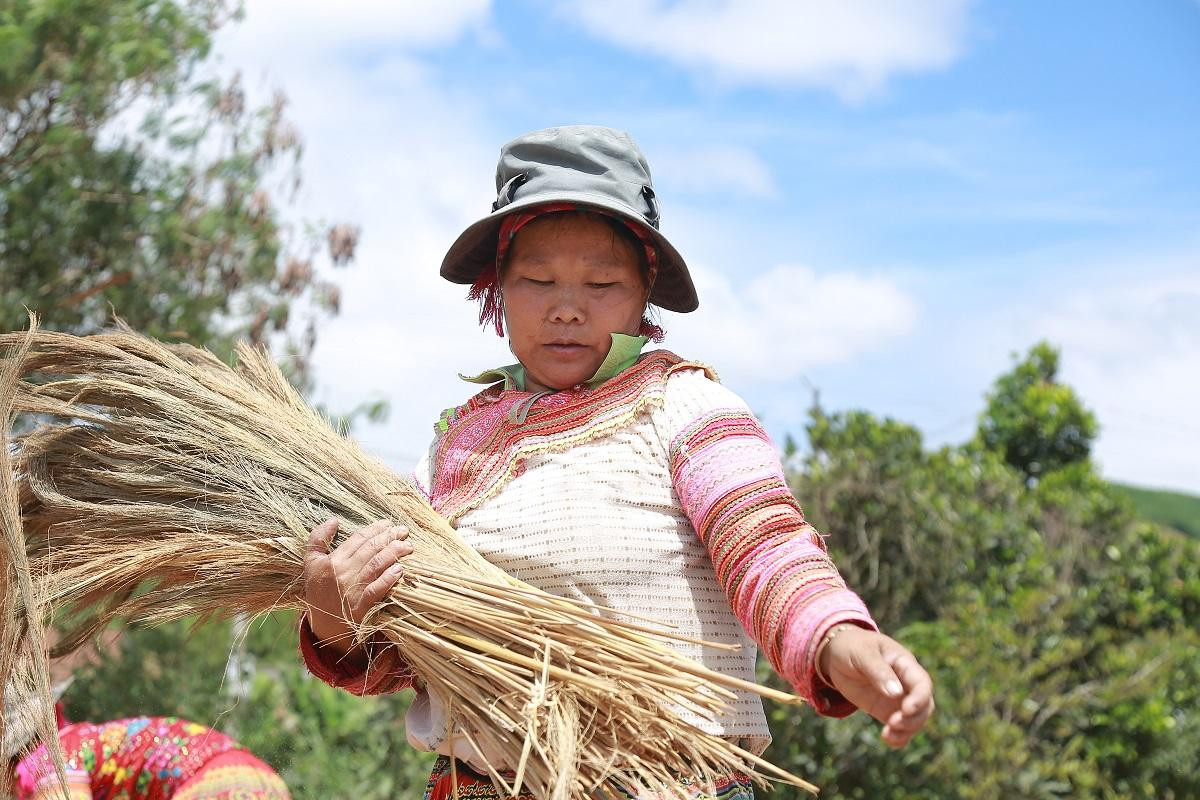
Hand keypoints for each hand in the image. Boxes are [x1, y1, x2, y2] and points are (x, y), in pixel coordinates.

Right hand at [303, 517, 412, 663]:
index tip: (388, 523)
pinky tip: (401, 569)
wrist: (323, 627)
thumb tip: (333, 520)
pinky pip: (377, 589)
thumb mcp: (311, 564)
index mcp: (331, 561)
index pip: (358, 539)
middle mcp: (342, 573)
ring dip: (394, 553)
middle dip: (389, 537)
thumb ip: (317, 539)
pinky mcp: (361, 606)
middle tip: (403, 531)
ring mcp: (352, 590)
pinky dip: (389, 578)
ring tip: (408, 546)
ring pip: (377, 565)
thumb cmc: (319, 592)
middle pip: (370, 549)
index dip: (375, 529)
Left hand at [818, 627, 933, 747]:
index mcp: (904, 663)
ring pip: (915, 719)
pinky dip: (898, 737)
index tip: (906, 710)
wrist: (837, 654)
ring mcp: (897, 698)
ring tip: (888, 735)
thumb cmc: (852, 647)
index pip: (922, 683)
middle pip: (925, 705)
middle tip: (893, 723)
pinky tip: (888, 740)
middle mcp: (906, 683)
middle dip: (914, 718)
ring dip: (907, 730)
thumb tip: (895, 693)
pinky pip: (899, 727)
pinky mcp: (886, 710)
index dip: (919, 698)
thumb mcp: (862, 653)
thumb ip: (878, 671)